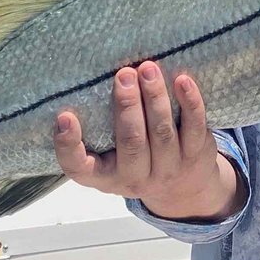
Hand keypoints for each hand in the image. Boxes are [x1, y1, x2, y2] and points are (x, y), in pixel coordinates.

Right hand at [52, 62, 246, 222]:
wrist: (183, 190)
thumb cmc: (134, 160)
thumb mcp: (108, 155)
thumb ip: (95, 129)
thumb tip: (86, 81)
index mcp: (103, 176)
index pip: (78, 167)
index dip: (67, 145)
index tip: (64, 117)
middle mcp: (134, 178)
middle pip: (131, 143)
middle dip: (127, 107)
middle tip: (123, 75)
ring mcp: (168, 169)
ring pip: (162, 133)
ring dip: (155, 98)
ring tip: (148, 69)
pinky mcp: (195, 155)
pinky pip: (194, 128)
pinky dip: (190, 103)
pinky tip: (182, 80)